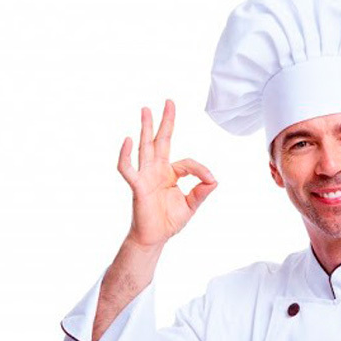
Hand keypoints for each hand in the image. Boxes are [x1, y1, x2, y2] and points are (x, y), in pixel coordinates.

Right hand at [117, 100, 216, 248]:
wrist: (155, 238)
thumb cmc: (169, 221)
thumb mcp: (191, 204)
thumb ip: (202, 191)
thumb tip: (215, 179)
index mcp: (170, 173)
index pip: (187, 162)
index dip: (201, 169)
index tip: (210, 180)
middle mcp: (157, 170)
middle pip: (161, 140)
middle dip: (165, 121)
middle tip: (169, 101)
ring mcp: (146, 176)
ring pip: (145, 147)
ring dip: (145, 128)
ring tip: (146, 110)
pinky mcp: (137, 186)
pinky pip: (128, 168)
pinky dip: (126, 155)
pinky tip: (128, 140)